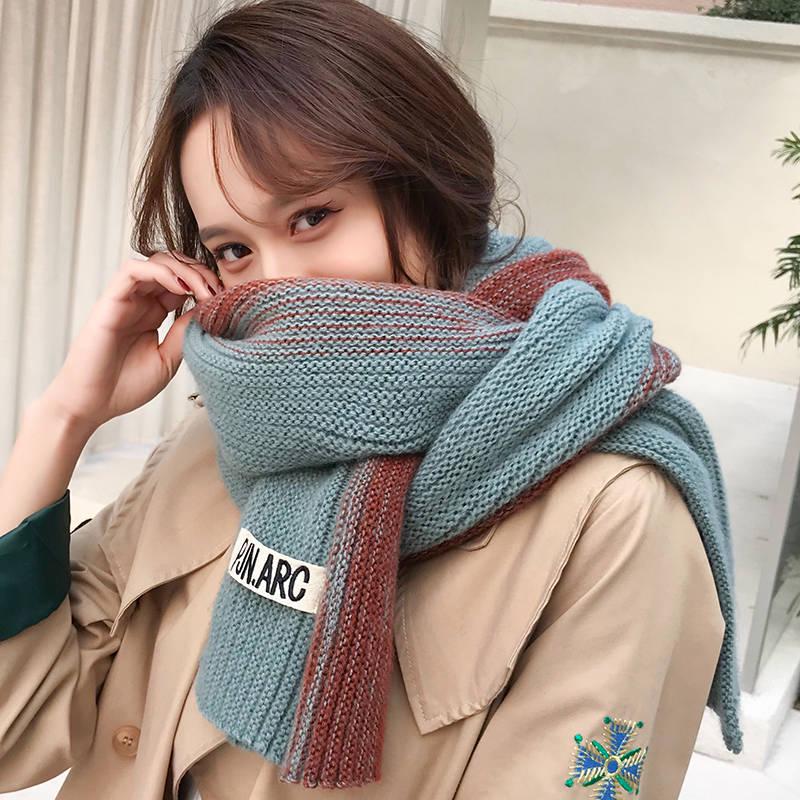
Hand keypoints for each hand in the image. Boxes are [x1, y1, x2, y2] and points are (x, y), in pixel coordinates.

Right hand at [42, 251, 223, 430]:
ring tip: (203, 288)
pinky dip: (160, 271)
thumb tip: (209, 308)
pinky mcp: (109, 301)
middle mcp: (140, 302)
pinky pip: (132, 271)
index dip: (206, 284)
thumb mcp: (169, 358)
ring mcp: (125, 300)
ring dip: (185, 269)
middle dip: (200, 272)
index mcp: (154, 313)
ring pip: (156, 262)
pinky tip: (180, 287)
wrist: (92, 406)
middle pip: (173, 266)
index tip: (224, 299)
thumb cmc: (126, 386)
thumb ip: (185, 331)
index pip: (183, 283)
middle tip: (218, 289)